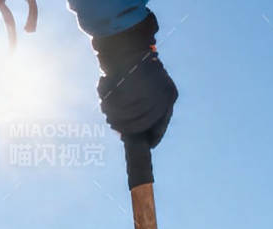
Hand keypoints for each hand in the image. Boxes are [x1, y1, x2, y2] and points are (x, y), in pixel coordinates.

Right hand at [94, 13, 177, 148]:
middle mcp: (162, 94)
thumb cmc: (133, 64)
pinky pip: (115, 103)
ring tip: (106, 104)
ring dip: (112, 112)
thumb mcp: (145, 85)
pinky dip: (106, 96)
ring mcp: (148, 90)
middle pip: (141, 123)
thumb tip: (125, 134)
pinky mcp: (132, 87)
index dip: (153, 136)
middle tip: (112, 123)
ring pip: (126, 115)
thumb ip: (141, 107)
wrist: (126, 39)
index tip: (145, 145)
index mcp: (169, 94)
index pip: (161, 123)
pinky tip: (103, 84)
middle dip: (124, 126)